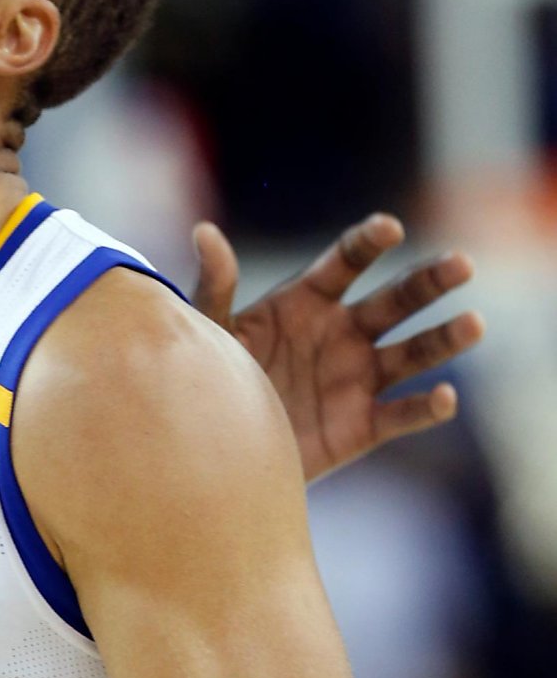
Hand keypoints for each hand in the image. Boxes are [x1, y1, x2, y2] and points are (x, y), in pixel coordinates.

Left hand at [192, 213, 483, 481]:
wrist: (216, 450)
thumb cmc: (211, 379)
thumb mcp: (210, 333)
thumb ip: (215, 288)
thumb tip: (205, 232)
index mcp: (307, 302)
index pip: (345, 263)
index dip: (367, 243)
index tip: (388, 228)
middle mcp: (342, 333)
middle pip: (395, 301)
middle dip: (429, 282)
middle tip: (461, 264)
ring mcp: (357, 378)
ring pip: (413, 353)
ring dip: (444, 339)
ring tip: (474, 323)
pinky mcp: (364, 426)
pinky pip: (403, 414)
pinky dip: (427, 407)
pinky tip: (445, 397)